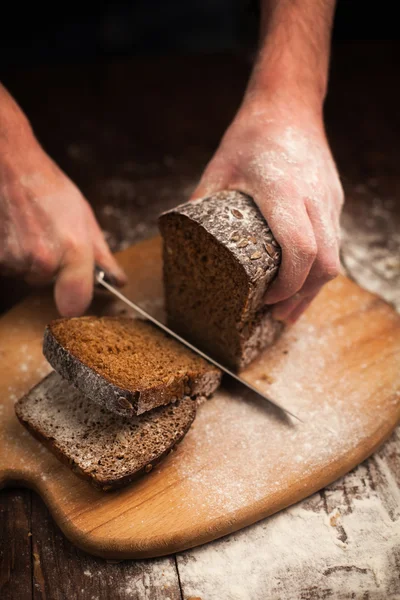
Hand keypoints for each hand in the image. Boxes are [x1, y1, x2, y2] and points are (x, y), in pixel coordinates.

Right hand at [0, 92, 125, 315]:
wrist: (14, 168)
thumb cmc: (52, 190)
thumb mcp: (86, 220)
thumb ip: (102, 256)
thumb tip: (118, 280)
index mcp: (74, 252)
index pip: (75, 304)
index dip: (75, 301)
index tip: (74, 296)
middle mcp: (45, 261)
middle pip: (49, 284)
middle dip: (52, 267)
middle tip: (50, 238)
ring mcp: (18, 260)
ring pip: (28, 275)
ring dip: (30, 260)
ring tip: (33, 230)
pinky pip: (10, 267)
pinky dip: (12, 255)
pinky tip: (18, 231)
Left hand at [192, 98, 343, 322]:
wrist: (289, 106)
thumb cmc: (251, 136)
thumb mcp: (218, 170)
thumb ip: (200, 207)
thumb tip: (179, 242)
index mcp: (284, 193)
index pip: (300, 251)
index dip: (287, 285)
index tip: (265, 300)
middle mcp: (314, 200)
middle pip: (325, 264)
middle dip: (302, 297)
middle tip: (277, 315)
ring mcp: (330, 201)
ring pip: (335, 258)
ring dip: (312, 288)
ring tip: (288, 307)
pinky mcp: (334, 201)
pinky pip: (333, 243)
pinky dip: (317, 268)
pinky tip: (299, 278)